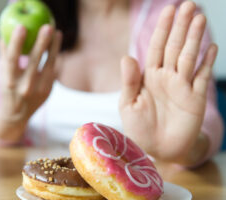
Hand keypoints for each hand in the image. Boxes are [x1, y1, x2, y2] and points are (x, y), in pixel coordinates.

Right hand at [0, 24, 61, 141]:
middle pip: (34, 61)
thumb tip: (3, 31)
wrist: (16, 115)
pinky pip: (54, 70)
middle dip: (41, 43)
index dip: (16, 42)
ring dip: (54, 47)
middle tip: (47, 27)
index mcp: (9, 81)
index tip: (21, 26)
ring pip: (49, 65)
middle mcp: (24, 86)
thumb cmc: (8, 89)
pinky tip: (56, 45)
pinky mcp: (48, 91)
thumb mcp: (2, 73)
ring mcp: (38, 90)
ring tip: (57, 32)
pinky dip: (55, 56)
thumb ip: (4, 54)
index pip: (12, 59)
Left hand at [119, 1, 217, 164]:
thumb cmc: (139, 128)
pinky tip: (211, 47)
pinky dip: (207, 62)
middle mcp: (166, 77)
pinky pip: (202, 77)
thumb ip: (130, 81)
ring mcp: (182, 86)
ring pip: (189, 57)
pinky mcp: (195, 98)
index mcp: (149, 76)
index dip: (162, 29)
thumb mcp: (128, 104)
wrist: (157, 150)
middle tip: (188, 5)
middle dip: (181, 26)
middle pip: (175, 47)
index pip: (156, 47)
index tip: (168, 10)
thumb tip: (127, 56)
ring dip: (194, 38)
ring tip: (199, 18)